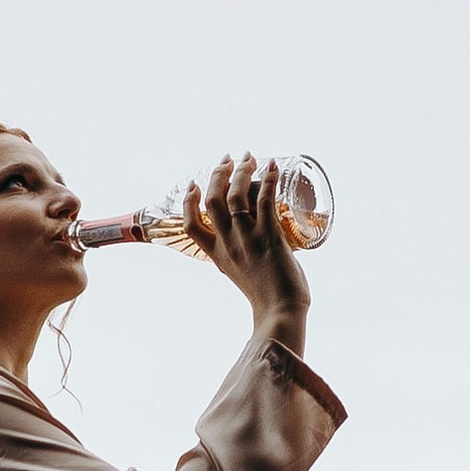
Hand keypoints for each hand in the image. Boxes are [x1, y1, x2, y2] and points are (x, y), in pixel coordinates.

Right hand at [182, 154, 308, 347]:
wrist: (281, 313)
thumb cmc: (268, 299)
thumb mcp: (242, 276)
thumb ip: (242, 258)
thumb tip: (255, 244)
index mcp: (217, 256)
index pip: (190, 225)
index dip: (188, 202)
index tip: (194, 184)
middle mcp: (228, 244)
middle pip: (212, 200)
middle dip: (218, 174)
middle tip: (228, 159)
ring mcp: (248, 239)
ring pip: (235, 195)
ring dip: (241, 171)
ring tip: (248, 157)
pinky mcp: (270, 237)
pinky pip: (265, 200)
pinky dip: (268, 179)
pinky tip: (272, 166)